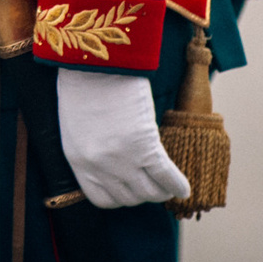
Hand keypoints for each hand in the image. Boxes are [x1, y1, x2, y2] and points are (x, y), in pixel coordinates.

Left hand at [57, 66, 188, 207]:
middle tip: (154, 182)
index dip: (121, 196)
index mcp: (78, 160)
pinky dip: (177, 185)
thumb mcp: (79, 125)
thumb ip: (92, 149)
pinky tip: (184, 188)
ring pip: (149, 192)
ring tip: (169, 184)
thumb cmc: (85, 85)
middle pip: (128, 198)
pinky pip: (166, 177)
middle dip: (143, 192)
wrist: (95, 62)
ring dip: (162, 192)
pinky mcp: (143, 146)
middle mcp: (98, 166)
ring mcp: (121, 159)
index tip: (131, 187)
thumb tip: (112, 163)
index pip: (102, 199)